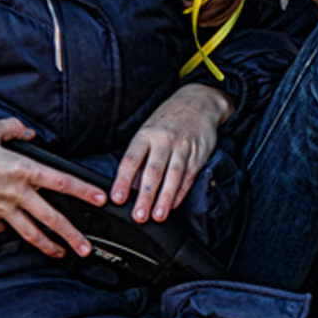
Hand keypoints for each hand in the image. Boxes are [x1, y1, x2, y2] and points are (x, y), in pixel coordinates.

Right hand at [0, 117, 106, 260]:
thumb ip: (13, 127)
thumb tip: (27, 131)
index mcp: (20, 170)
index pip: (59, 181)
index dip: (82, 190)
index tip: (100, 199)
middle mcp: (15, 193)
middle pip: (50, 217)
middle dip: (71, 234)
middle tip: (86, 247)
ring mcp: (1, 210)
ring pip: (30, 232)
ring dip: (48, 245)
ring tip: (62, 254)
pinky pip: (3, 227)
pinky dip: (10, 230)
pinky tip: (17, 233)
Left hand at [111, 84, 233, 224]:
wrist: (200, 101)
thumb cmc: (168, 119)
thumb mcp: (148, 130)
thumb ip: (140, 158)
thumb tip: (131, 186)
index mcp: (146, 134)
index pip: (131, 160)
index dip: (123, 180)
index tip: (117, 198)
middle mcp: (164, 140)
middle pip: (153, 171)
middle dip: (145, 196)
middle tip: (138, 216)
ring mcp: (182, 147)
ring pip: (173, 176)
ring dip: (164, 198)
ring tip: (157, 216)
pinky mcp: (198, 154)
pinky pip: (188, 176)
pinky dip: (181, 192)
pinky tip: (173, 205)